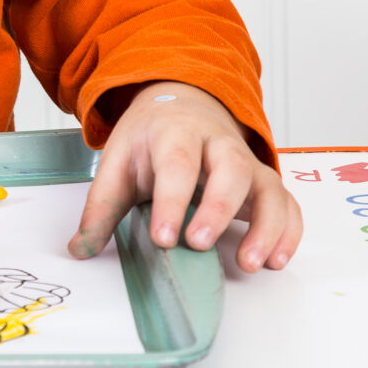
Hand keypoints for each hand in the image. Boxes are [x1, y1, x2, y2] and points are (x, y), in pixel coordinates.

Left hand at [67, 80, 302, 272]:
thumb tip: (78, 249)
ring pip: (267, 186)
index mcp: (174, 133)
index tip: (163, 238)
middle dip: (217, 208)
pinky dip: (289, 231)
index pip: (176, 164)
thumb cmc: (150, 139)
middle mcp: (217, 143)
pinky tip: (277, 260)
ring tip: (251, 263)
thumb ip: (100, 207)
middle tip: (199, 244)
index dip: (170, 201)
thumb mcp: (118, 162)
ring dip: (265, 227)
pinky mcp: (265, 181)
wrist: (181, 104)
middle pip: (229, 167)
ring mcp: (246, 162)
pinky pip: (288, 203)